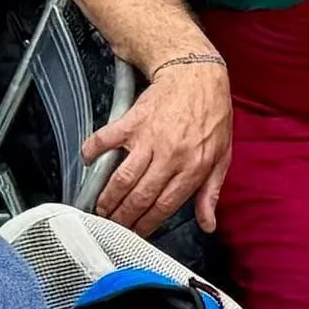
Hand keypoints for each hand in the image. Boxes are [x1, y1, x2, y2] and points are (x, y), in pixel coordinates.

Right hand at [83, 50, 230, 232]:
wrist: (196, 73)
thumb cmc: (211, 113)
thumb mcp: (222, 155)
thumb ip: (211, 192)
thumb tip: (208, 224)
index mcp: (192, 168)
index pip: (164, 206)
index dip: (146, 225)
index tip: (136, 234)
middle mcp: (169, 156)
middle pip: (140, 197)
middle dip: (123, 218)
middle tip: (112, 226)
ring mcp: (149, 138)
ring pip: (123, 178)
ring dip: (108, 197)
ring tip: (100, 208)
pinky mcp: (133, 121)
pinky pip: (107, 139)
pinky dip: (93, 151)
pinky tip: (87, 161)